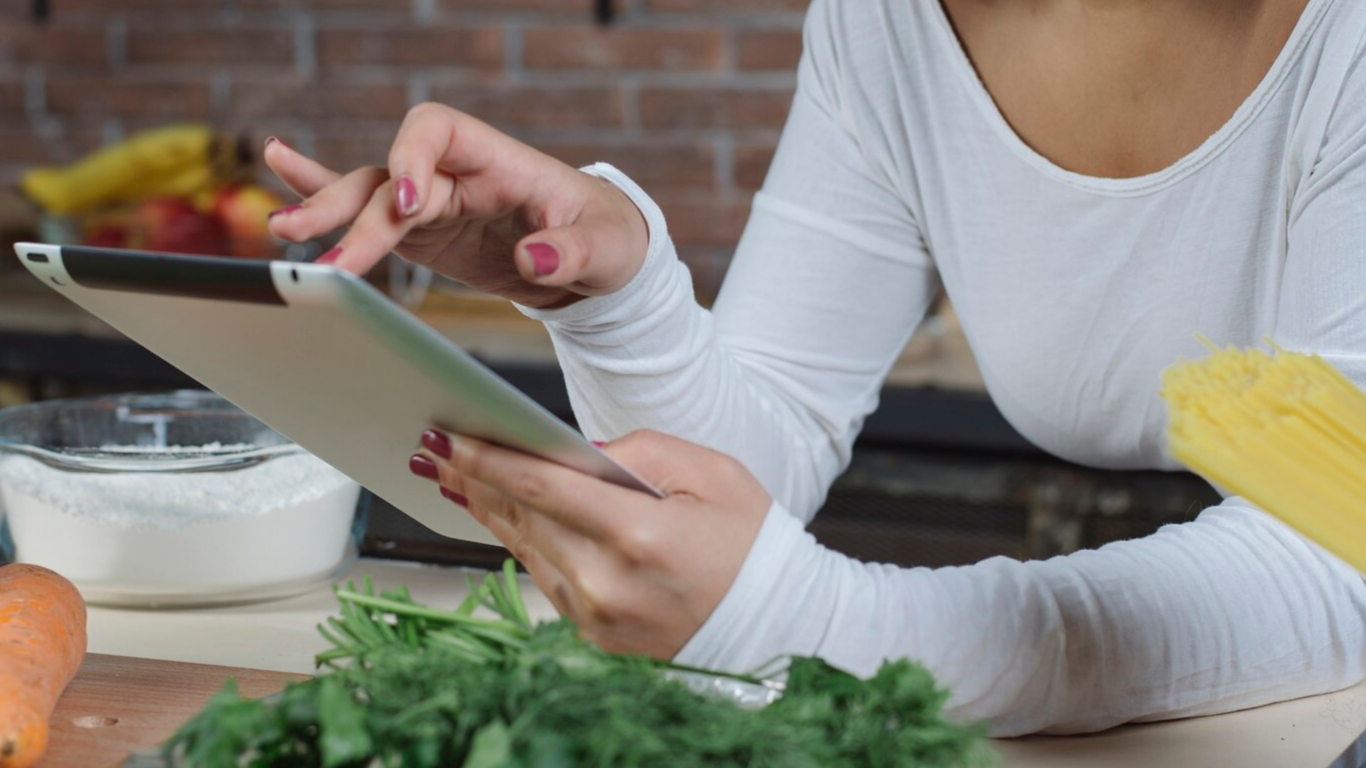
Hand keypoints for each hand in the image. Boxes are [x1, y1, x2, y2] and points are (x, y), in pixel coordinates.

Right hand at [263, 103, 649, 308]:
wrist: (599, 259)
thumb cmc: (607, 237)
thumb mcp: (605, 246)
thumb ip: (571, 251)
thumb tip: (534, 260)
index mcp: (499, 160)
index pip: (438, 130)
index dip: (414, 159)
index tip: (408, 205)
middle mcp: (458, 174)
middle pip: (390, 174)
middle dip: (352, 205)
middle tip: (314, 238)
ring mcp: (435, 203)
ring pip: (369, 198)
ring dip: (327, 215)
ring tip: (283, 232)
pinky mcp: (425, 234)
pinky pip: (370, 217)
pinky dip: (328, 201)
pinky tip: (281, 194)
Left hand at [407, 429, 771, 657]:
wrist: (776, 621)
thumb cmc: (749, 539)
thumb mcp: (710, 472)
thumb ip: (636, 452)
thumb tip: (573, 452)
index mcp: (639, 535)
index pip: (542, 487)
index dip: (487, 460)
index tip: (447, 437)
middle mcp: (608, 582)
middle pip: (522, 518)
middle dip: (474, 480)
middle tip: (432, 447)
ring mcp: (598, 616)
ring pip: (526, 549)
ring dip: (488, 511)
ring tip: (454, 477)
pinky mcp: (595, 634)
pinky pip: (546, 577)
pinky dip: (522, 542)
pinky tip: (503, 517)